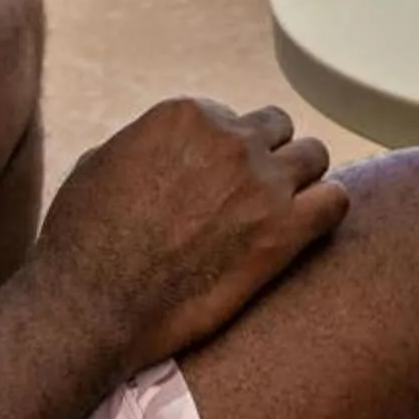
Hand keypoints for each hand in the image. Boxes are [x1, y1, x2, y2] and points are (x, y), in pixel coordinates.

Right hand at [29, 98, 348, 372]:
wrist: (91, 303)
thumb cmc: (82, 240)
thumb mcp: (99, 163)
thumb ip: (142, 144)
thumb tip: (155, 152)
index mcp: (187, 115)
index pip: (231, 117)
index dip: (223, 152)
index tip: (214, 183)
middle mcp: (231, 139)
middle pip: (278, 130)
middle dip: (267, 158)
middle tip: (251, 198)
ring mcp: (261, 183)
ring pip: (314, 156)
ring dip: (300, 181)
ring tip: (282, 213)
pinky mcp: (282, 233)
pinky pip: (335, 202)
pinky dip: (326, 212)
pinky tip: (306, 232)